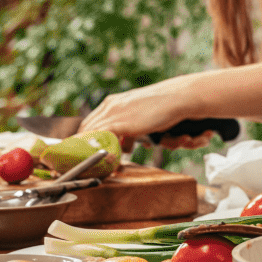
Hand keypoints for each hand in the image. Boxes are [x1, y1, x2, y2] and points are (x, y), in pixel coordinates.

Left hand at [79, 78, 215, 149]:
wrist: (176, 98)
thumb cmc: (163, 107)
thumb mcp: (141, 117)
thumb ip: (129, 129)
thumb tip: (124, 144)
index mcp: (112, 102)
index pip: (90, 122)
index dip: (87, 138)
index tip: (88, 151)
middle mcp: (109, 105)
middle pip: (85, 128)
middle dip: (85, 146)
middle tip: (89, 161)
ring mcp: (113, 113)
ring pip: (90, 134)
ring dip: (91, 150)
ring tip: (96, 163)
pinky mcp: (120, 122)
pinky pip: (101, 138)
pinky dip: (100, 150)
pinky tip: (106, 160)